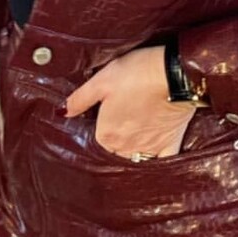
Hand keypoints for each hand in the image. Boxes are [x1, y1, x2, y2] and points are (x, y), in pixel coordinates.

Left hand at [62, 44, 196, 158]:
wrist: (175, 74)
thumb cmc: (136, 73)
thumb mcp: (101, 81)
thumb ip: (80, 99)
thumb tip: (63, 112)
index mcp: (106, 135)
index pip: (96, 143)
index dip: (98, 132)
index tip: (103, 121)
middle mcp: (126, 147)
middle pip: (115, 154)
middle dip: (114, 145)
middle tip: (121, 127)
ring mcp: (149, 148)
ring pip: (136, 160)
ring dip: (132, 154)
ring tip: (135, 138)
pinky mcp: (170, 144)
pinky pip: (161, 162)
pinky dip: (157, 162)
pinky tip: (155, 156)